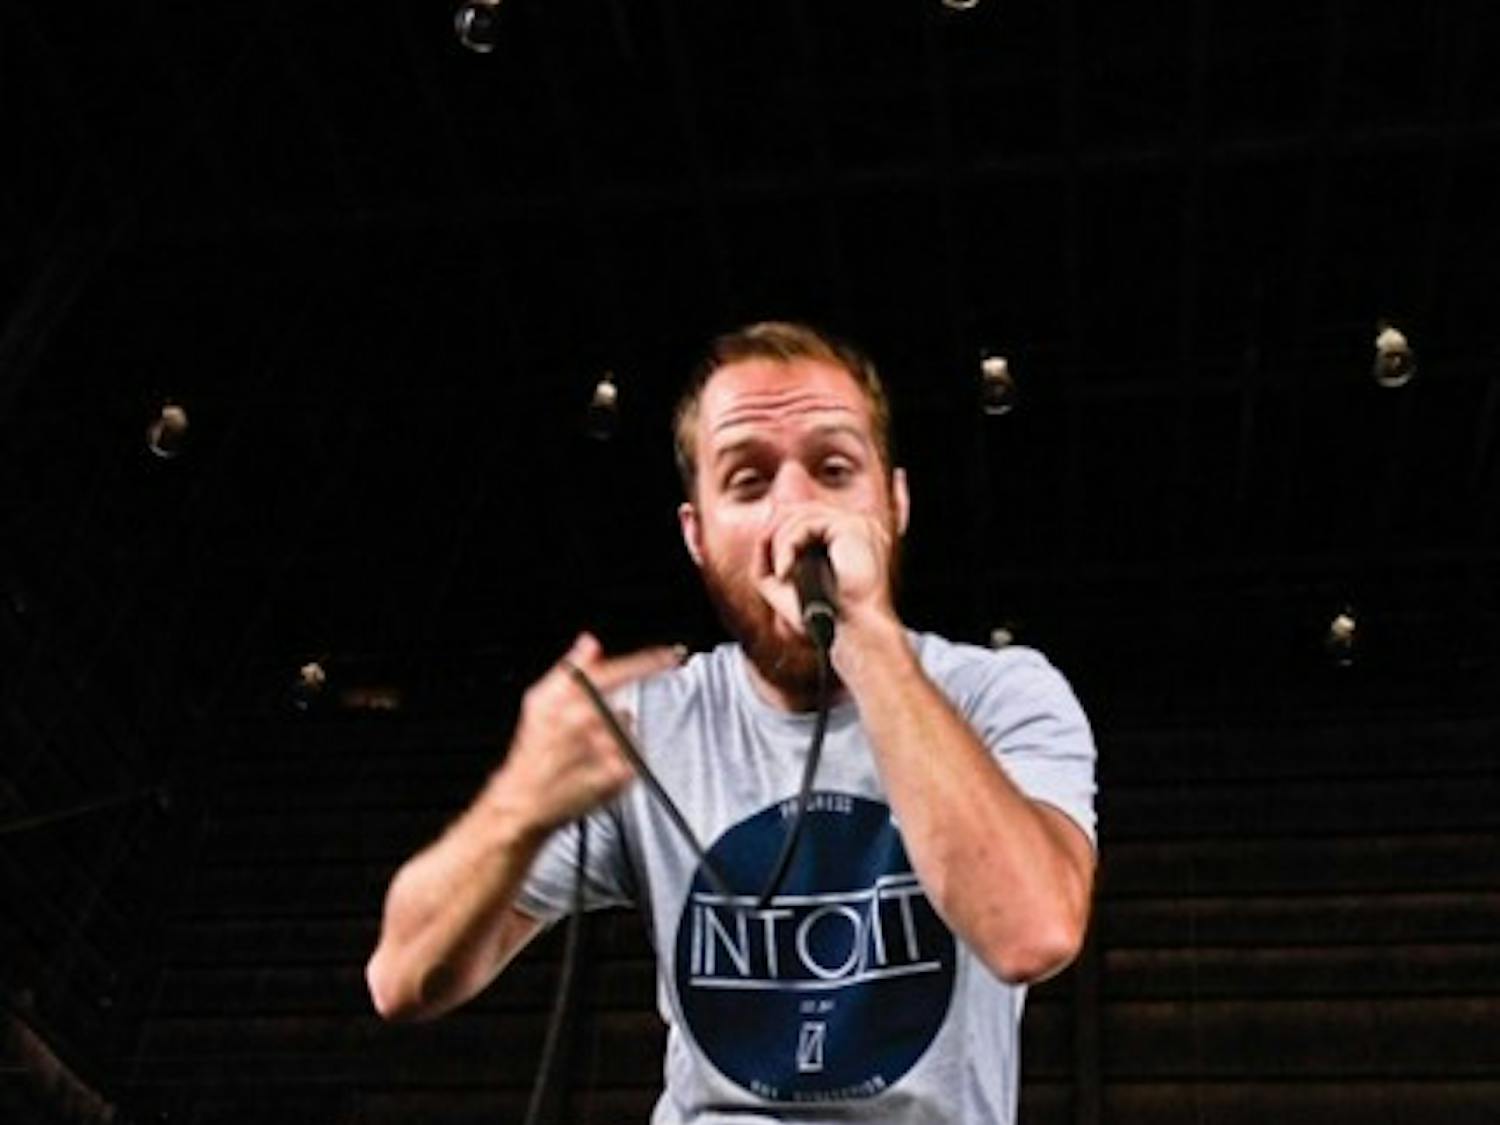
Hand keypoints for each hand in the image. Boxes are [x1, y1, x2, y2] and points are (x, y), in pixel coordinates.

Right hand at [493, 633, 680, 832]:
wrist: (524, 801)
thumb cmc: (532, 750)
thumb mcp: (539, 701)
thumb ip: (569, 668)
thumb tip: (590, 642)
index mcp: (567, 701)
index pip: (618, 673)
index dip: (647, 662)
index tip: (670, 655)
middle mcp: (588, 725)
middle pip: (622, 710)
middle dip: (612, 717)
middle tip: (591, 733)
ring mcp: (605, 752)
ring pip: (627, 734)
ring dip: (614, 739)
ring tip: (586, 755)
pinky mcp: (618, 777)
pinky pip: (632, 758)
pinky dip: (619, 760)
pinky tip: (596, 768)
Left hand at [753, 504, 897, 638]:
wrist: (853, 632)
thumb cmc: (826, 618)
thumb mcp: (784, 586)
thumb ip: (768, 559)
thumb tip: (761, 535)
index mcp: (844, 539)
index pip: (804, 518)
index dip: (778, 535)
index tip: (768, 562)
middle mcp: (852, 527)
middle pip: (798, 511)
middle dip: (775, 537)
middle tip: (771, 570)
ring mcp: (854, 523)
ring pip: (799, 517)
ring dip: (780, 546)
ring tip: (780, 576)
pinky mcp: (851, 526)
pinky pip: (806, 524)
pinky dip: (787, 546)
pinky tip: (785, 573)